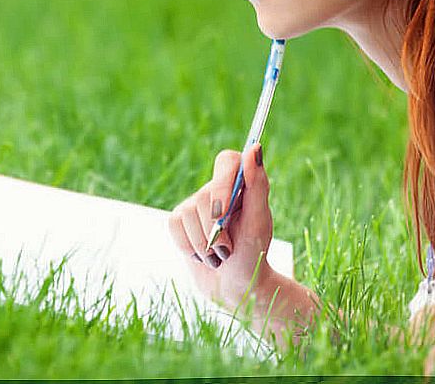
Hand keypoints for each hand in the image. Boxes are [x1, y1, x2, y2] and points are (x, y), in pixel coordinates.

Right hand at [167, 143, 273, 306]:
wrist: (236, 286)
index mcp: (241, 183)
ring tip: (219, 255)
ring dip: (205, 244)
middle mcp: (217, 188)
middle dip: (216, 230)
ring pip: (188, 213)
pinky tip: (204, 255)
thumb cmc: (254, 252)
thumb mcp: (260, 221)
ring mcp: (195, 203)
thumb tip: (254, 147)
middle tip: (229, 249)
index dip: (222, 183)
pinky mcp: (179, 220)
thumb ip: (257, 184)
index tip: (225, 211)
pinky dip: (189, 246)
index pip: (226, 161)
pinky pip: (174, 225)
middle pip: (205, 196)